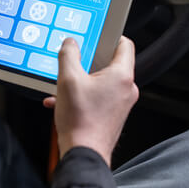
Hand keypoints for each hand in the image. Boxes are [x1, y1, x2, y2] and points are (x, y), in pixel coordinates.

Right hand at [43, 36, 137, 166]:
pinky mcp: (112, 114)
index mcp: (121, 76)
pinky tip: (62, 100)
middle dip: (88, 60)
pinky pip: (98, 96)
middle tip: (74, 60)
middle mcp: (126, 89)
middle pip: (110, 62)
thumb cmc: (81, 121)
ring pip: (101, 81)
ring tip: (65, 84)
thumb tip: (70, 44)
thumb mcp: (68, 79)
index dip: (109, 35)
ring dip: (81, 79)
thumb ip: (68, 54)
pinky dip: (82, 94)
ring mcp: (120, 103)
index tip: (96, 33)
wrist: (83, 153)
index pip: (124, 44)